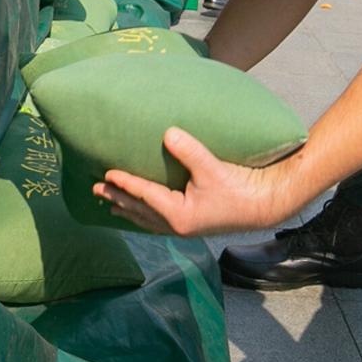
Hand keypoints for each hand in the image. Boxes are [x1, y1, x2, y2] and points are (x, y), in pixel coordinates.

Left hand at [93, 128, 297, 236]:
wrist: (265, 205)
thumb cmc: (241, 188)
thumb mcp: (213, 167)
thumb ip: (189, 150)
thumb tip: (167, 133)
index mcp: (178, 214)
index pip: (143, 196)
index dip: (124, 184)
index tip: (106, 174)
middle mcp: (177, 225)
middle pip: (139, 211)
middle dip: (117, 199)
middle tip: (96, 190)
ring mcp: (185, 228)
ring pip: (147, 220)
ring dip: (128, 210)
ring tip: (110, 205)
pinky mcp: (193, 224)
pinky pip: (159, 222)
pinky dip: (145, 216)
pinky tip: (142, 213)